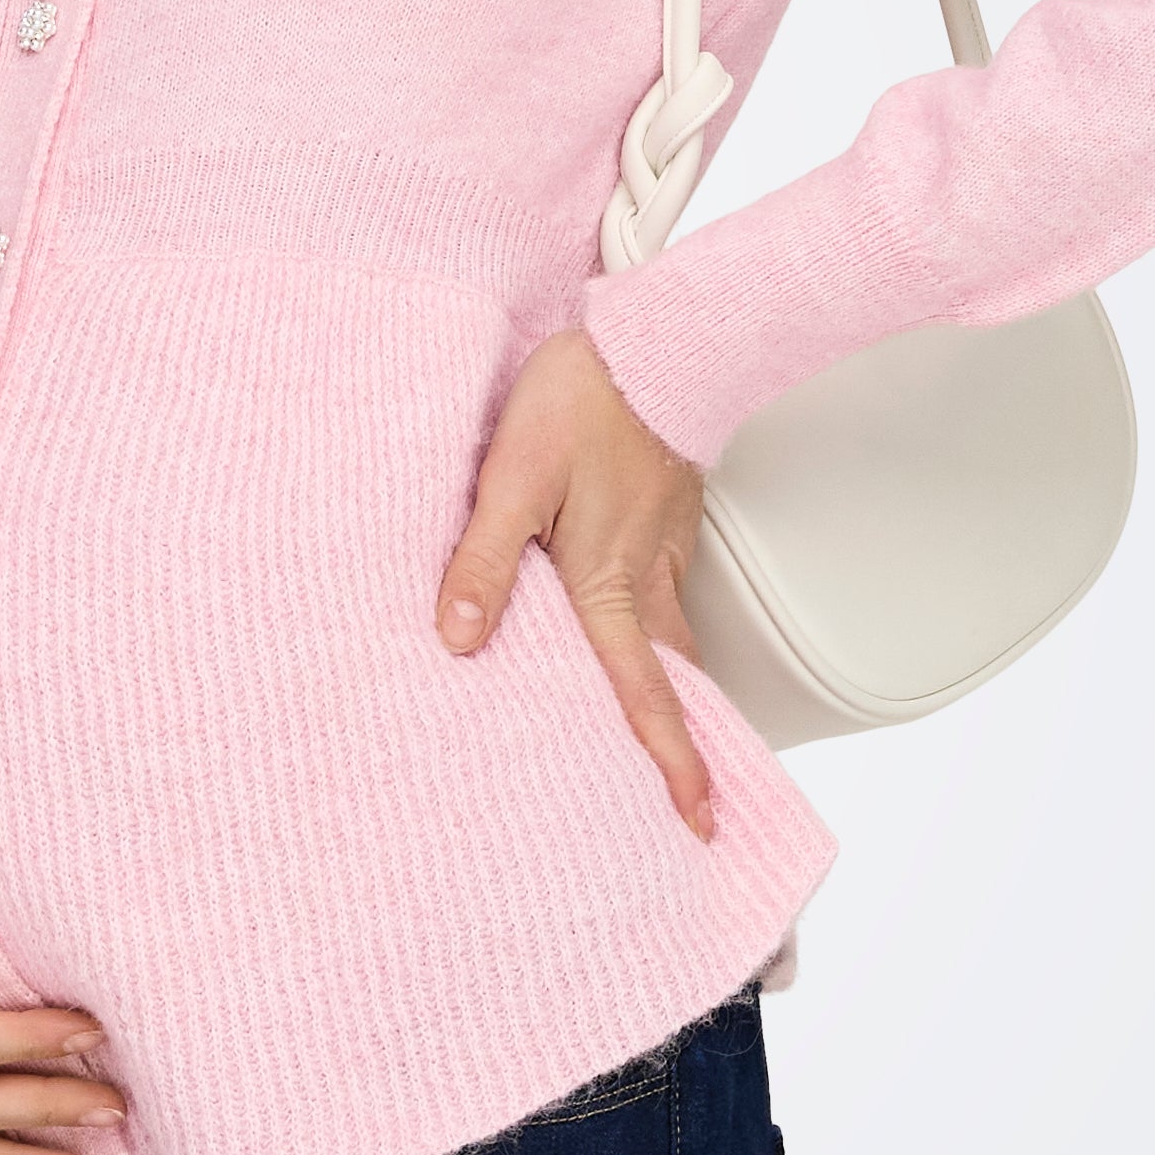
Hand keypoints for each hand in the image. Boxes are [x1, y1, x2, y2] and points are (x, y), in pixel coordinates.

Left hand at [438, 327, 715, 839]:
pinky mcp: (665, 521)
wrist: (649, 339)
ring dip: (673, 692)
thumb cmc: (582, 399)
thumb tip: (459, 638)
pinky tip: (633, 631)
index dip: (669, 759)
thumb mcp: (511, 477)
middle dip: (683, 746)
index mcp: (609, 582)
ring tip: (667, 736)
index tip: (694, 815)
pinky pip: (666, 595)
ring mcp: (664, 548)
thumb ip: (483, 561)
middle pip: (672, 681)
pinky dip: (660, 634)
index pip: (642, 692)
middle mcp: (647, 576)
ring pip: (672, 640)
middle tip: (695, 804)